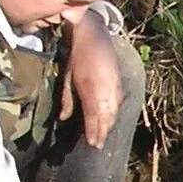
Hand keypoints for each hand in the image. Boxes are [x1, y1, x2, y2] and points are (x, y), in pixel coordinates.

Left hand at [59, 12, 139, 148]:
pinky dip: (114, 113)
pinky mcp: (119, 82)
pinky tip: (111, 119)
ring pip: (114, 112)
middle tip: (98, 145)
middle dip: (102, 132)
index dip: (93, 131)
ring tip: (104, 136)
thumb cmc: (77, 56)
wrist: (93, 36)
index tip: (92, 144)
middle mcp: (105, 90)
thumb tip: (63, 118)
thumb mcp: (67, 77)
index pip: (93, 116)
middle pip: (106, 117)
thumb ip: (67, 99)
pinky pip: (118, 103)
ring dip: (109, 125)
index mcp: (90, 89)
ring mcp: (114, 86)